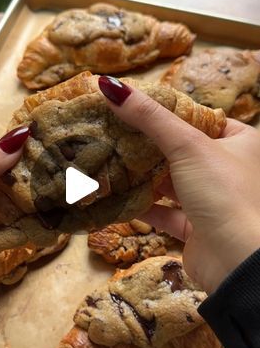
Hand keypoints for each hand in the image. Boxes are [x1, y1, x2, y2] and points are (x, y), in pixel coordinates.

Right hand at [99, 75, 259, 291]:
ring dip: (141, 177)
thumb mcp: (187, 145)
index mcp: (239, 142)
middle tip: (110, 133)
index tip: (129, 107)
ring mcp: (212, 201)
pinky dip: (142, 207)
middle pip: (179, 151)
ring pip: (170, 183)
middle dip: (145, 146)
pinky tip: (117, 198)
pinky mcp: (196, 229)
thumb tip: (110, 86)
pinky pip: (164, 213)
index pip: (197, 118)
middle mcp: (227, 170)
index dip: (165, 112)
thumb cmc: (226, 194)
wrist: (237, 260)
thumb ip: (150, 117)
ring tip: (108, 162)